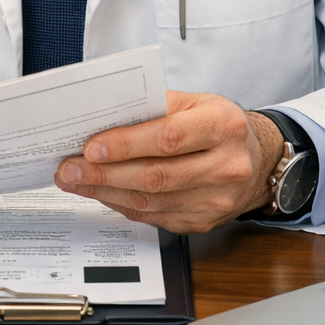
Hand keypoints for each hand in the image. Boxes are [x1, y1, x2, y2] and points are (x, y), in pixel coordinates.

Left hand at [53, 92, 284, 233]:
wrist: (256, 160)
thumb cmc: (218, 125)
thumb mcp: (195, 101)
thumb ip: (155, 108)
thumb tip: (105, 120)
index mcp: (223, 126)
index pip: (168, 138)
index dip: (126, 144)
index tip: (91, 146)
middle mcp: (226, 166)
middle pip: (155, 176)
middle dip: (104, 173)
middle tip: (69, 169)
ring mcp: (216, 200)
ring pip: (151, 202)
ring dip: (105, 192)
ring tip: (75, 181)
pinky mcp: (204, 222)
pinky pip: (154, 216)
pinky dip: (122, 205)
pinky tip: (102, 193)